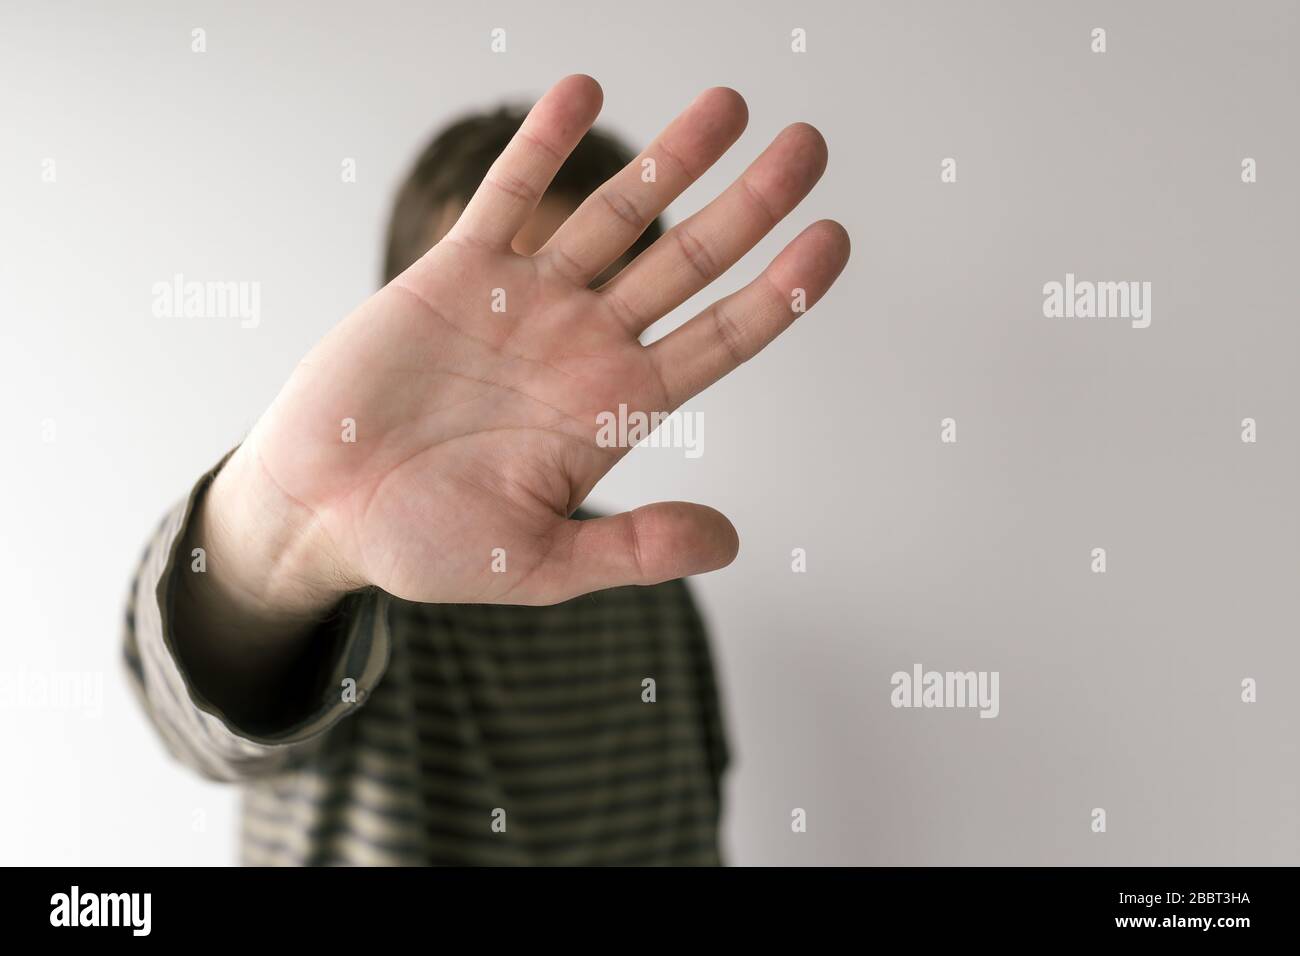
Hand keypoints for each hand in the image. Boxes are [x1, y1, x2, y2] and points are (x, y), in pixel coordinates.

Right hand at [218, 74, 849, 609]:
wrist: (320, 512)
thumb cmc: (425, 546)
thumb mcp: (538, 562)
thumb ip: (632, 548)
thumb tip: (731, 541)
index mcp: (613, 409)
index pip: (719, 340)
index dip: (779, 292)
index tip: (832, 240)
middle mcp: (583, 345)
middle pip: (687, 263)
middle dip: (750, 206)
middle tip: (811, 148)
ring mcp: (524, 303)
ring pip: (614, 216)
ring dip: (669, 159)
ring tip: (731, 104)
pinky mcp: (454, 274)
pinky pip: (509, 195)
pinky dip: (544, 145)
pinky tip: (585, 92)